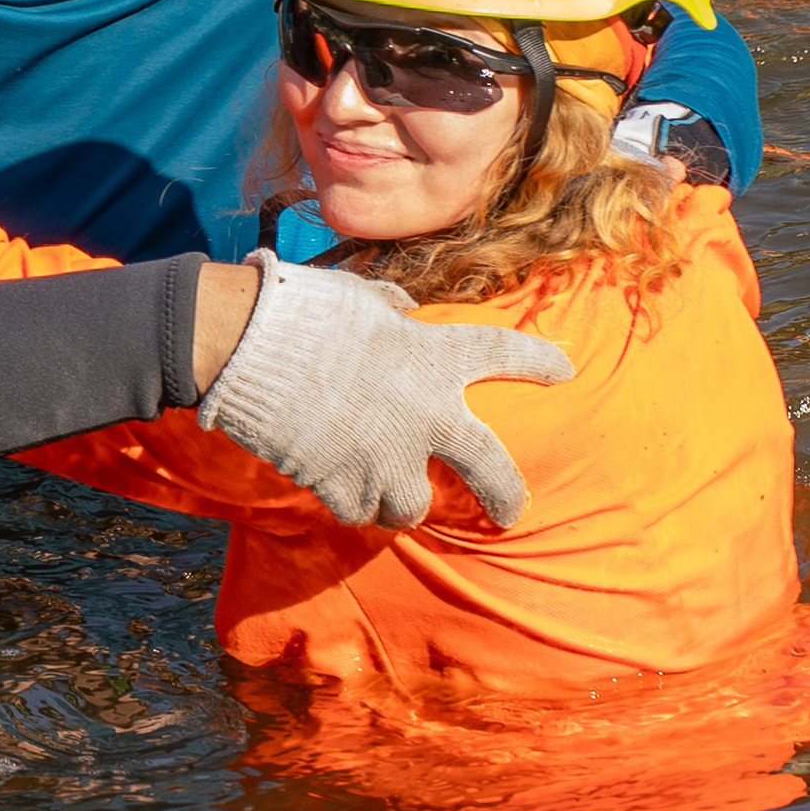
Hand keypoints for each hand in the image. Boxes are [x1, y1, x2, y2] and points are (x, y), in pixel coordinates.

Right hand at [193, 247, 573, 531]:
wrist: (245, 346)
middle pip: (492, 471)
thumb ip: (395, 313)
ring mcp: (388, 459)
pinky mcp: (346, 488)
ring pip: (413, 506)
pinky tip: (333, 480)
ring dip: (399, 496)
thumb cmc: (303, 308)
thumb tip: (405, 314)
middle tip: (510, 512)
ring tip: (382, 485)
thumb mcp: (362, 297)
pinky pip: (360, 511)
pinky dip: (350, 499)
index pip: (503, 354)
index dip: (536, 362)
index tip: (564, 370)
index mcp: (434, 356)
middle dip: (506, 495)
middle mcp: (426, 415)